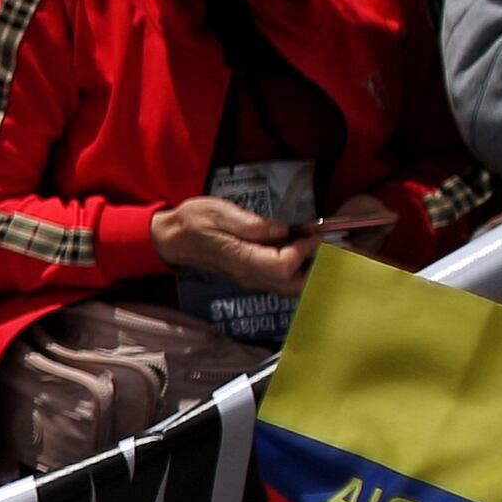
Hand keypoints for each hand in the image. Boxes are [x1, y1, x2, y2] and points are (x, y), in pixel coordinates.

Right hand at [150, 194, 312, 294]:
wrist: (173, 239)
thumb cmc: (193, 222)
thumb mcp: (218, 212)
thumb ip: (251, 223)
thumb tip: (281, 230)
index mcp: (242, 259)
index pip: (284, 265)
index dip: (304, 249)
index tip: (313, 231)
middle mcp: (250, 275)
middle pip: (294, 285)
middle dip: (317, 267)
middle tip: (328, 244)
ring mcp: (252, 279)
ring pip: (292, 288)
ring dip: (312, 271)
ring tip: (321, 248)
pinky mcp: (254, 276)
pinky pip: (284, 282)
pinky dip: (302, 272)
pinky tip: (305, 253)